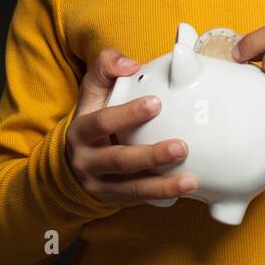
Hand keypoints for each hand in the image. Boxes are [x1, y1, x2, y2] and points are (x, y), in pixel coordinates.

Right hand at [64, 48, 198, 205]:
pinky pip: (139, 200)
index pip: (102, 122)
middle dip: (151, 156)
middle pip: (119, 160)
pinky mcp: (114, 199)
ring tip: (190, 181)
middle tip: (182, 147)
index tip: (157, 103)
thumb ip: (107, 66)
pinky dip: (162, 196)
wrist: (74, 160)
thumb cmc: (93, 117)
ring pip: (131, 188)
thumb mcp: (92, 90)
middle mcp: (86, 160)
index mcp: (81, 130)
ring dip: (162, 186)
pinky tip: (183, 190)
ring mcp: (99, 184)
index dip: (128, 114)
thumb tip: (130, 65)